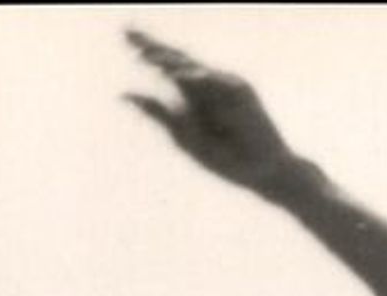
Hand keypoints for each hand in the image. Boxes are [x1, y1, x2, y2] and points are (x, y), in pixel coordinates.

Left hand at [123, 29, 302, 198]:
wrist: (262, 172)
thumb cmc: (226, 160)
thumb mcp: (184, 138)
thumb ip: (158, 114)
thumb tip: (124, 94)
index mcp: (193, 95)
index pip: (168, 66)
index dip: (149, 50)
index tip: (126, 35)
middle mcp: (208, 84)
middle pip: (177, 59)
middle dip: (153, 47)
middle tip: (127, 31)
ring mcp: (224, 84)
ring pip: (192, 68)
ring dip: (169, 63)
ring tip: (145, 56)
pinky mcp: (240, 90)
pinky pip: (212, 80)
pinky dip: (194, 78)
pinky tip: (174, 76)